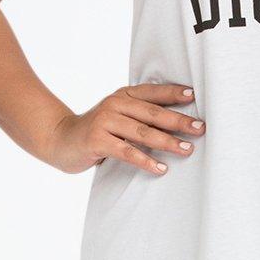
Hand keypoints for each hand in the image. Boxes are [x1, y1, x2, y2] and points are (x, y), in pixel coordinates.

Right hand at [45, 80, 203, 174]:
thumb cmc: (97, 130)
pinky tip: (160, 168)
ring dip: (167, 142)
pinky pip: (126, 152)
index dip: (174, 93)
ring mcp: (104, 122)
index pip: (153, 92)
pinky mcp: (97, 141)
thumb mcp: (117, 116)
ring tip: (187, 149)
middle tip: (200, 128)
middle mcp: (114, 105)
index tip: (195, 96)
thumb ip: (139, 115)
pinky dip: (145, 161)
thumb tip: (177, 123)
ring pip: (142, 133)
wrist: (60, 140)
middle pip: (152, 113)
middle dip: (179, 121)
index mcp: (122, 96)